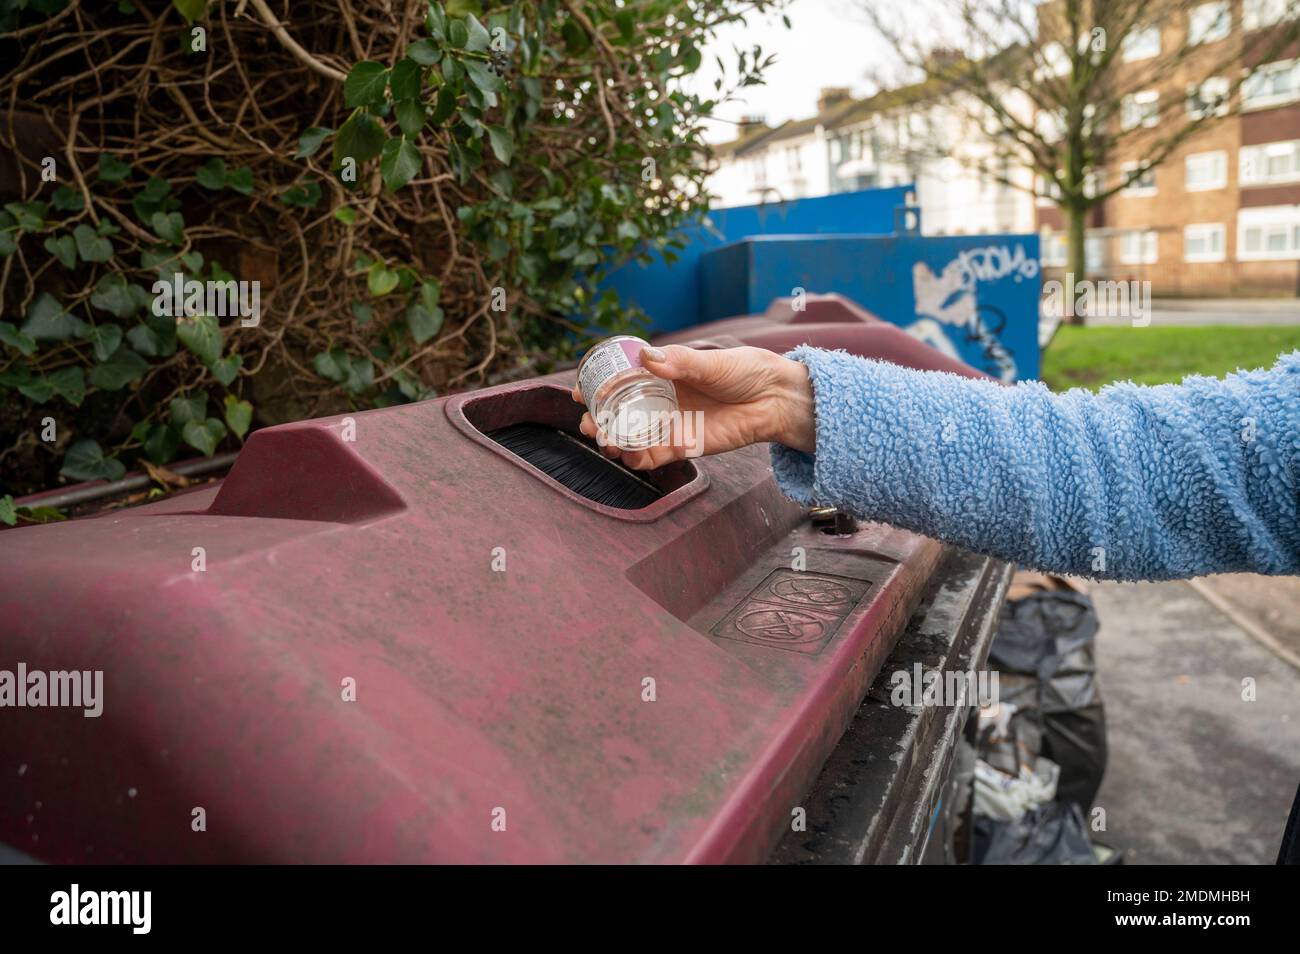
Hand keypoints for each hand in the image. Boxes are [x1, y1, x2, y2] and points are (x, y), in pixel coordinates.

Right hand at [571, 344, 815, 469]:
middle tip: (589, 423)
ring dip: (613, 441)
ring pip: (631, 437)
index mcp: (663, 374)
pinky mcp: (684, 446)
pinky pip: (653, 456)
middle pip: (619, 412)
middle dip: (598, 419)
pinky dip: (636, 458)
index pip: (621, 380)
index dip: (597, 386)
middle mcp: (661, 400)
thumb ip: (680, 363)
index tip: (579, 390)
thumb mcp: (712, 362)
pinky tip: (627, 455)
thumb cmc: (746, 372)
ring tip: (604, 441)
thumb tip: (647, 358)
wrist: (775, 399)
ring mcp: (671, 424)